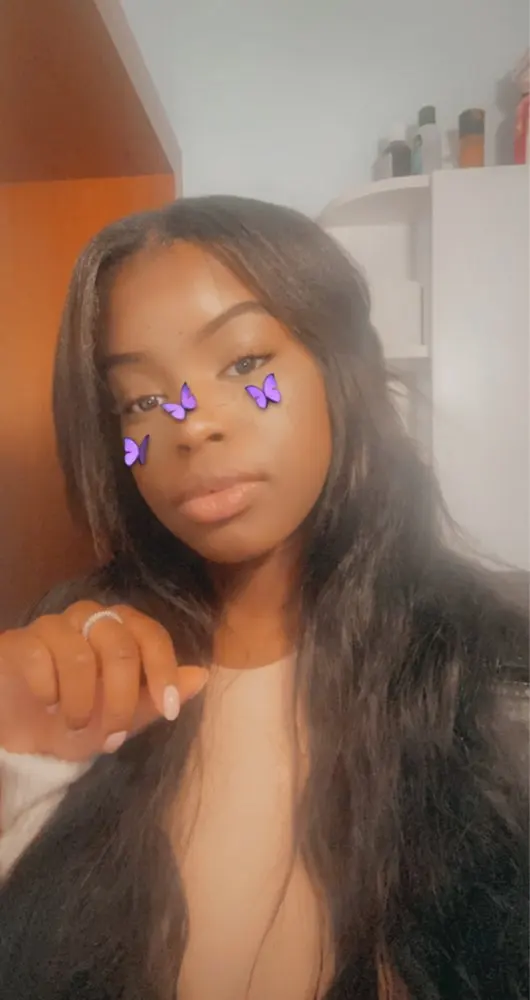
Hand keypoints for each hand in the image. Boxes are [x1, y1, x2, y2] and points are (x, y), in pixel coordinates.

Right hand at [0, 601, 208, 760]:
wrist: (26, 737)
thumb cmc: (80, 720)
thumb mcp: (125, 719)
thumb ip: (157, 696)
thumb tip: (202, 676)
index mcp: (121, 628)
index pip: (152, 635)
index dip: (163, 671)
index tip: (169, 710)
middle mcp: (89, 617)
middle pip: (119, 645)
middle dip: (122, 699)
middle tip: (114, 738)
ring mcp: (53, 625)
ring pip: (79, 655)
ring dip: (82, 702)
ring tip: (76, 724)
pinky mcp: (20, 640)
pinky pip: (40, 657)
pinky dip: (48, 690)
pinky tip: (46, 703)